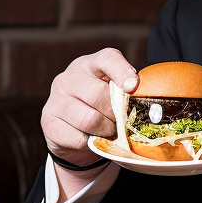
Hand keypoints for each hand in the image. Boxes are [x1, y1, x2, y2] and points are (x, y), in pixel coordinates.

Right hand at [41, 48, 137, 196]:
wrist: (76, 134)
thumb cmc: (103, 109)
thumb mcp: (115, 95)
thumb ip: (128, 94)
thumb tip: (152, 107)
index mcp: (90, 65)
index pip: (107, 59)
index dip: (121, 71)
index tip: (133, 86)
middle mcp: (69, 78)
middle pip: (99, 95)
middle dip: (116, 114)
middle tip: (122, 122)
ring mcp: (55, 99)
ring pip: (90, 119)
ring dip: (106, 130)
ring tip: (109, 132)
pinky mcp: (48, 121)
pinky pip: (77, 138)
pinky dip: (91, 143)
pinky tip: (92, 139)